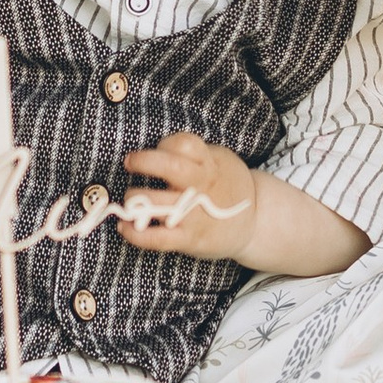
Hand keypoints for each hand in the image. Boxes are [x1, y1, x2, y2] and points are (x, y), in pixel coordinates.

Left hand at [118, 131, 256, 263]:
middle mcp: (201, 186)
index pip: (183, 144)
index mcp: (209, 164)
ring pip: (156, 203)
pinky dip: (136, 234)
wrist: (257, 222)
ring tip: (130, 200)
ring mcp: (194, 213)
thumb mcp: (221, 161)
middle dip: (143, 161)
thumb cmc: (229, 187)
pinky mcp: (190, 238)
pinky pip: (157, 238)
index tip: (158, 150)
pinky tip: (126, 228)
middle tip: (130, 162)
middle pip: (169, 165)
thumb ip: (196, 154)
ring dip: (134, 199)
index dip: (165, 144)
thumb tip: (159, 150)